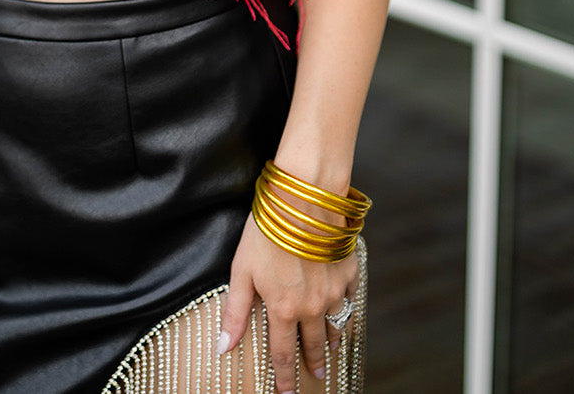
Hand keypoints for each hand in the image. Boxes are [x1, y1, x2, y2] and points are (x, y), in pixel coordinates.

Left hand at [220, 216, 355, 391]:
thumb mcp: (242, 270)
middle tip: (317, 376)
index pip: (283, 354)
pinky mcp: (348, 270)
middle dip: (313, 363)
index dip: (285, 378)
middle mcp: (312, 306)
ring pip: (335, 324)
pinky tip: (342, 308)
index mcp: (283, 309)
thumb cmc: (267, 229)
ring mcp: (334, 290)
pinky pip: (350, 298)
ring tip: (329, 348)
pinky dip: (345, 307)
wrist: (303, 198)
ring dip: (330, 338)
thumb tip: (223, 348)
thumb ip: (235, 311)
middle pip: (313, 344)